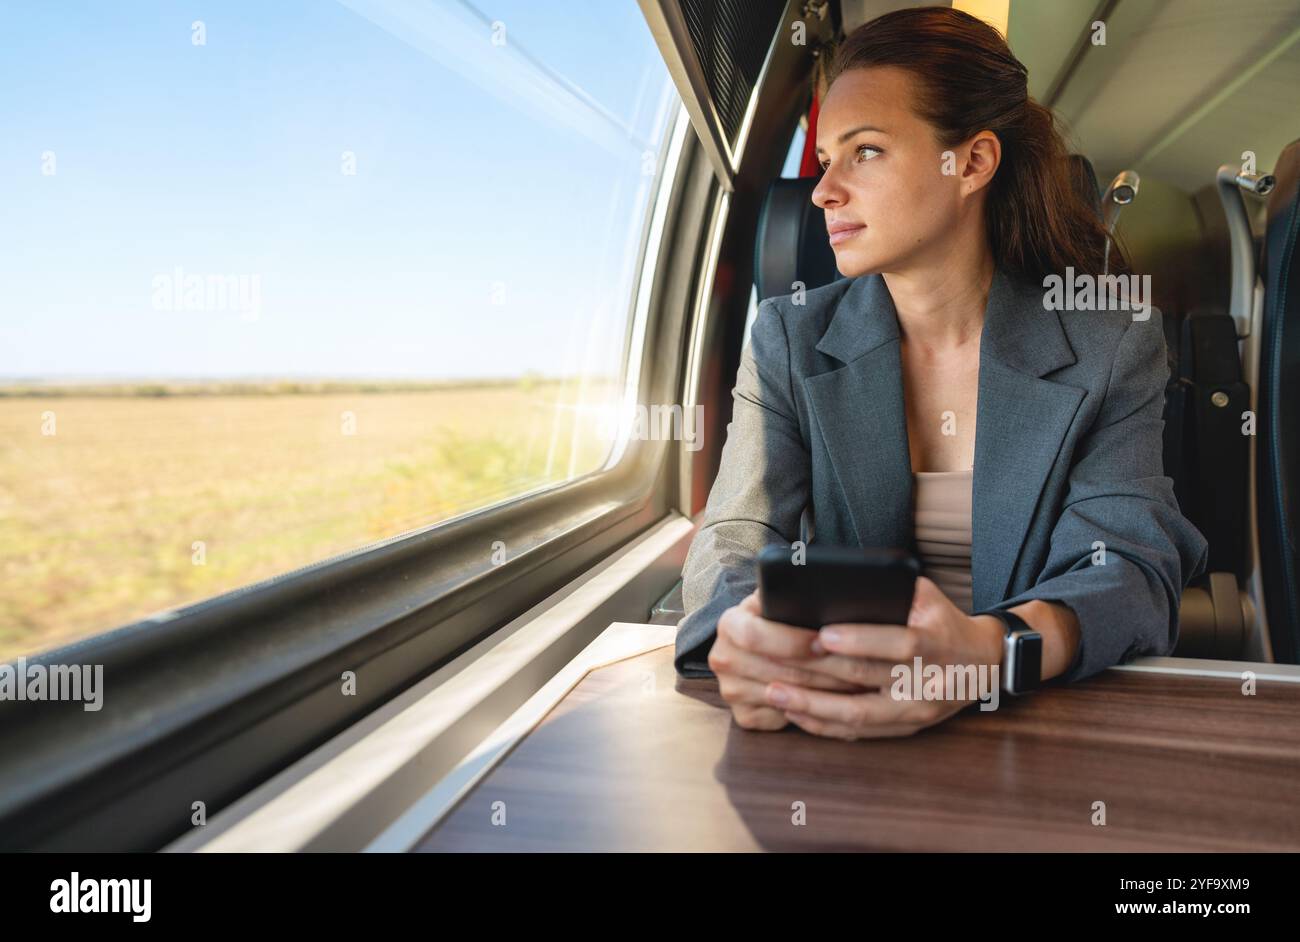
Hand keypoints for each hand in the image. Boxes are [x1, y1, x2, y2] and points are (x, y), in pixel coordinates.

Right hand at [710, 590, 876, 730]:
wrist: (753, 645)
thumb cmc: (776, 617)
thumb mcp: (777, 599)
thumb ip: (791, 597)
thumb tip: (826, 592)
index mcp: (729, 624)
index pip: (755, 636)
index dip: (793, 641)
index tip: (825, 641)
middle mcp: (723, 659)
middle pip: (777, 670)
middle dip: (823, 670)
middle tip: (858, 667)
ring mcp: (731, 690)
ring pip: (786, 697)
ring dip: (826, 693)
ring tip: (858, 684)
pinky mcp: (744, 715)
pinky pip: (784, 718)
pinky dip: (814, 712)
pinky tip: (838, 700)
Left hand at [762, 576, 1005, 739]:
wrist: (983, 663)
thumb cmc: (942, 621)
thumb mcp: (927, 596)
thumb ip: (891, 590)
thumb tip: (839, 584)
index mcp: (936, 642)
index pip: (899, 643)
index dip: (860, 640)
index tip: (821, 635)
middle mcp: (927, 682)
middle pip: (867, 680)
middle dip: (818, 672)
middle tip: (775, 664)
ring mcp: (916, 711)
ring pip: (859, 715)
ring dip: (813, 706)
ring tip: (775, 693)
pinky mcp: (906, 729)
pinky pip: (860, 732)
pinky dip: (825, 725)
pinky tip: (795, 714)